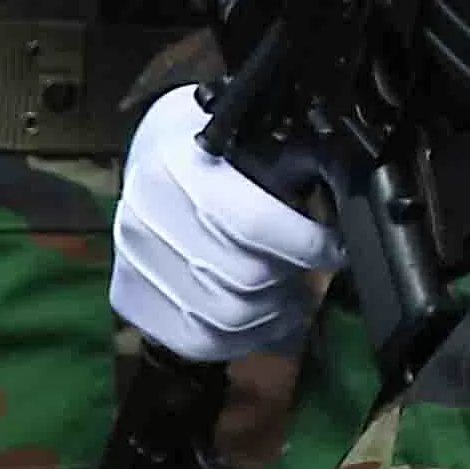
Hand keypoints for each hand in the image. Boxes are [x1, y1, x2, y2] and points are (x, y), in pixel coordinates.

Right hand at [110, 86, 339, 361]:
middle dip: (293, 280)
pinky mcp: (128, 296)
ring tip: (295, 299)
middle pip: (243, 278)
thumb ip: (286, 162)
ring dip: (274, 315)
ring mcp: (133, 262)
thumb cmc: (209, 135)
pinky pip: (193, 340)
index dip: (305, 243)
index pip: (253, 222)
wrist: (151, 149)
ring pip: (224, 317)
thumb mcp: (245, 127)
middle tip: (315, 271)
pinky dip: (240, 341)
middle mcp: (146, 218)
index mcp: (178, 166)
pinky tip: (264, 322)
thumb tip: (341, 202)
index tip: (335, 246)